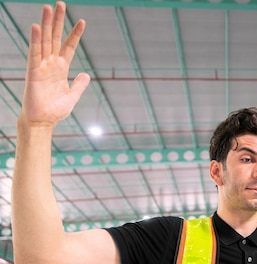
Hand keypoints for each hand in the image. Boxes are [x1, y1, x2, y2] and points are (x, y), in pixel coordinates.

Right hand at [19, 1, 88, 127]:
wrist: (43, 121)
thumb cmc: (55, 110)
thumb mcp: (72, 96)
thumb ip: (79, 85)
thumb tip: (86, 75)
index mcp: (61, 68)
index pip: (69, 46)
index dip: (75, 34)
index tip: (82, 21)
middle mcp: (51, 63)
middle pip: (55, 37)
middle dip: (58, 21)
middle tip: (60, 4)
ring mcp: (42, 66)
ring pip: (45, 40)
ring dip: (46, 24)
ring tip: (48, 7)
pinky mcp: (33, 71)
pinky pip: (34, 52)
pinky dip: (35, 40)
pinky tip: (36, 26)